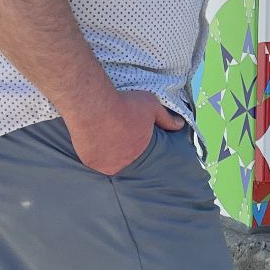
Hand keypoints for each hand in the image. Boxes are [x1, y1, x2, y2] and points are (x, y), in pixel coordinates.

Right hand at [66, 88, 186, 175]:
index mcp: (140, 153)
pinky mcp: (89, 161)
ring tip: (103, 135)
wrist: (94, 106)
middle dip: (120, 148)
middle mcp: (123, 164)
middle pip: (122, 157)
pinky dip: (92, 151)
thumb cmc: (124, 105)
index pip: (139, 151)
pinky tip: (92, 139)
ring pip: (107, 160)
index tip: (128, 132)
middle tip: (114, 133)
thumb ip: (166, 119)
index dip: (134, 141)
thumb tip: (180, 125)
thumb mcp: (152, 107)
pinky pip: (92, 159)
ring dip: (106, 151)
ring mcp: (105, 164)